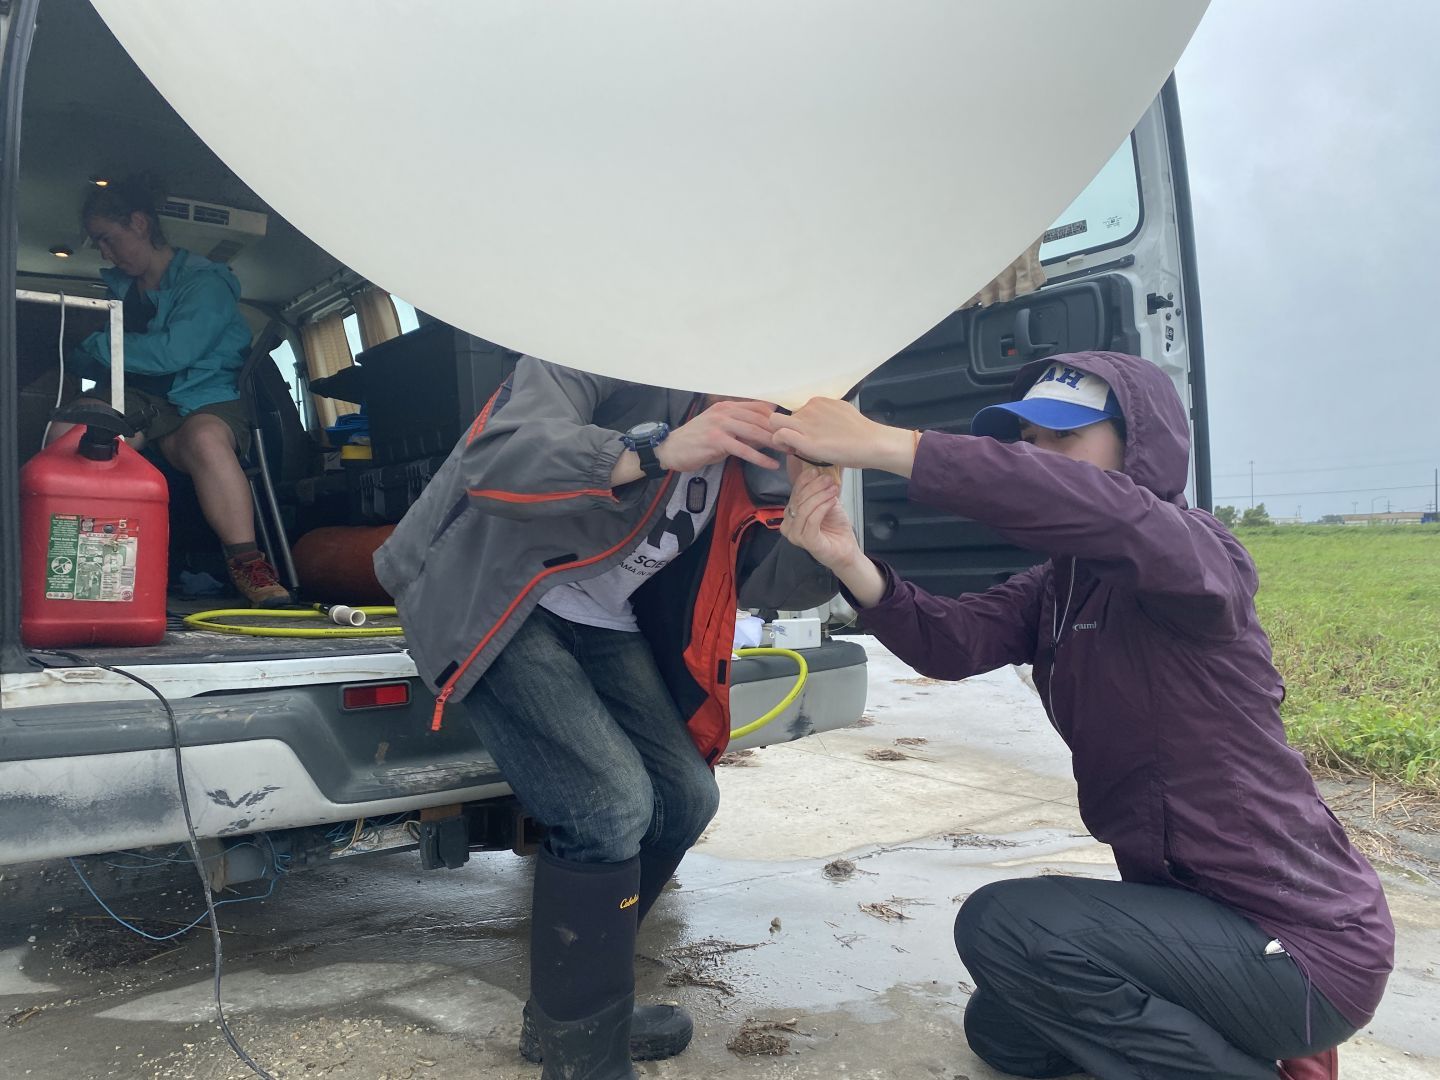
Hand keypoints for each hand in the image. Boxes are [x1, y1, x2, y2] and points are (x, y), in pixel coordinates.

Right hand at [656, 399, 779, 471]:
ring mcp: (720, 424)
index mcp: (727, 406)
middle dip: (779, 431)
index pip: (758, 408)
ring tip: (788, 452)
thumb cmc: (697, 442)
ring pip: (754, 432)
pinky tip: (771, 464)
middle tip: (795, 442)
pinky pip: (743, 449)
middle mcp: (725, 412)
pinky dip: (759, 458)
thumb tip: (764, 436)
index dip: (776, 418)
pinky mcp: (716, 440)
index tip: (790, 428)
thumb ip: (741, 430)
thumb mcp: (720, 431)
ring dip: (773, 443)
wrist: (671, 448)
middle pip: (759, 419)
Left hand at [768, 398, 915, 475]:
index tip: (804, 434)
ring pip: (775, 422)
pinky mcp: (805, 440)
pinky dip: (779, 441)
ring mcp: (806, 423)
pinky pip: (780, 434)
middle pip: (783, 414)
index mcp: (819, 401)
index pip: (798, 410)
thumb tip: (823, 422)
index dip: (797, 423)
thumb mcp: (842, 413)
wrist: (872, 442)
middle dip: (783, 426)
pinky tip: (789, 449)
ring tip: (791, 447)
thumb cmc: (861, 433)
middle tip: (792, 441)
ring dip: (779, 434)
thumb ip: (827, 415)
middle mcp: (809, 408)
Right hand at [780, 467, 861, 572]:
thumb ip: (818, 492)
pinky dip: (823, 507)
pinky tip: (832, 501)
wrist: (846, 549)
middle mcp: (788, 526)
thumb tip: (816, 471)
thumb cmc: (835, 528)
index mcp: (790, 515)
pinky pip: (812, 520)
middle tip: (828, 479)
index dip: (803, 480)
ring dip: (820, 496)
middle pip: (798, 500)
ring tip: (833, 489)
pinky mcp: (806, 541)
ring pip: (804, 508)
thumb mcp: (826, 504)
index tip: (816, 470)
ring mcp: (795, 535)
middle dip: (814, 486)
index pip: (793, 494)